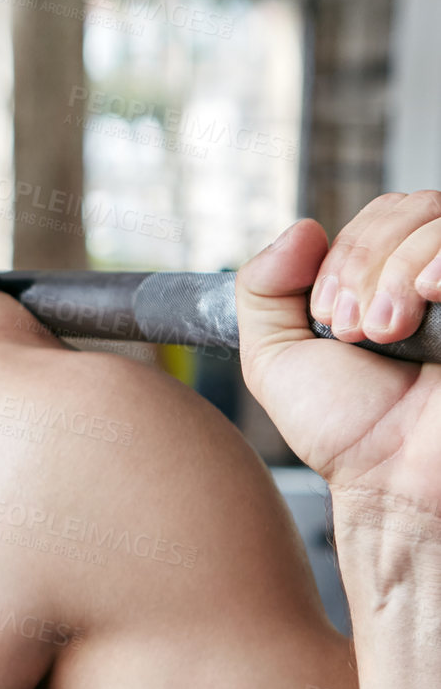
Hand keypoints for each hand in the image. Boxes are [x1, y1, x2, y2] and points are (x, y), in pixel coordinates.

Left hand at [236, 194, 440, 539]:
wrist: (392, 480)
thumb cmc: (345, 428)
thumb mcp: (275, 355)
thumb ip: (264, 288)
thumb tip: (301, 228)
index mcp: (389, 279)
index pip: (377, 217)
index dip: (345, 255)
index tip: (329, 318)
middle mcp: (436, 278)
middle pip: (410, 208)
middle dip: (365, 263)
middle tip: (355, 329)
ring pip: (438, 220)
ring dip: (397, 272)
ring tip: (388, 332)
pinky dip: (440, 262)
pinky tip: (429, 296)